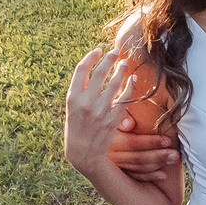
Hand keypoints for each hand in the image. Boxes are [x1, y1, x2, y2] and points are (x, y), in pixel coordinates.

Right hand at [65, 48, 134, 178]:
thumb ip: (80, 92)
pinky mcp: (113, 119)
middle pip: (99, 73)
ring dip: (121, 70)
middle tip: (116, 51)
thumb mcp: (72, 109)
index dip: (91, 57)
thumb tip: (91, 72)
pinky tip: (133, 79)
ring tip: (125, 62)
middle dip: (109, 59)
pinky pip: (125, 98)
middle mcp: (85, 102)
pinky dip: (130, 86)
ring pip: (114, 83)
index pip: (81, 70)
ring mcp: (100, 110)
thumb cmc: (76, 129)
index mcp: (72, 98)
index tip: (98, 50)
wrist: (83, 154)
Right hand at [109, 114, 179, 181]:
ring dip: (157, 165)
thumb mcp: (109, 112)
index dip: (151, 142)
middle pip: (137, 158)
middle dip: (158, 156)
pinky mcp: (114, 173)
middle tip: (176, 155)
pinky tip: (162, 175)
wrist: (89, 131)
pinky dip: (148, 176)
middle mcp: (107, 155)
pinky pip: (133, 176)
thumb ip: (120, 116)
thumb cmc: (104, 116)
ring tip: (173, 160)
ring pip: (136, 168)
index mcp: (107, 139)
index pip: (132, 143)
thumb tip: (130, 124)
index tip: (168, 140)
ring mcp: (111, 166)